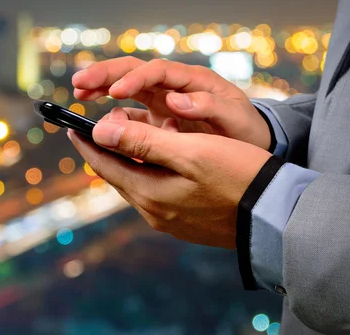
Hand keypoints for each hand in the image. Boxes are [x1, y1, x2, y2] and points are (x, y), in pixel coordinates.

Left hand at [67, 108, 271, 248]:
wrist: (276, 216)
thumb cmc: (238, 176)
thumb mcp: (190, 151)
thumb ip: (142, 142)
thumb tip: (100, 132)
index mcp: (149, 193)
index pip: (105, 164)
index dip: (88, 142)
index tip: (72, 127)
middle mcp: (154, 212)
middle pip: (119, 175)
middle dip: (106, 149)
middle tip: (99, 127)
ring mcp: (170, 220)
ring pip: (137, 183)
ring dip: (130, 160)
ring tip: (130, 138)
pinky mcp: (187, 222)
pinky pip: (156, 192)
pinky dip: (150, 172)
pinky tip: (160, 162)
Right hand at [72, 56, 271, 149]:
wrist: (252, 145)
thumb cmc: (246, 130)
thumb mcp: (235, 118)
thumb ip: (209, 107)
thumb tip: (175, 101)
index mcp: (192, 80)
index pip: (156, 71)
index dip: (134, 79)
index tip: (114, 92)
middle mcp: (173, 86)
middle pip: (134, 71)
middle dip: (106, 74)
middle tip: (79, 82)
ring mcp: (163, 102)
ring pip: (126, 88)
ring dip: (102, 88)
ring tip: (79, 92)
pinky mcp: (158, 120)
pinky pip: (131, 114)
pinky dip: (112, 114)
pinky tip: (97, 123)